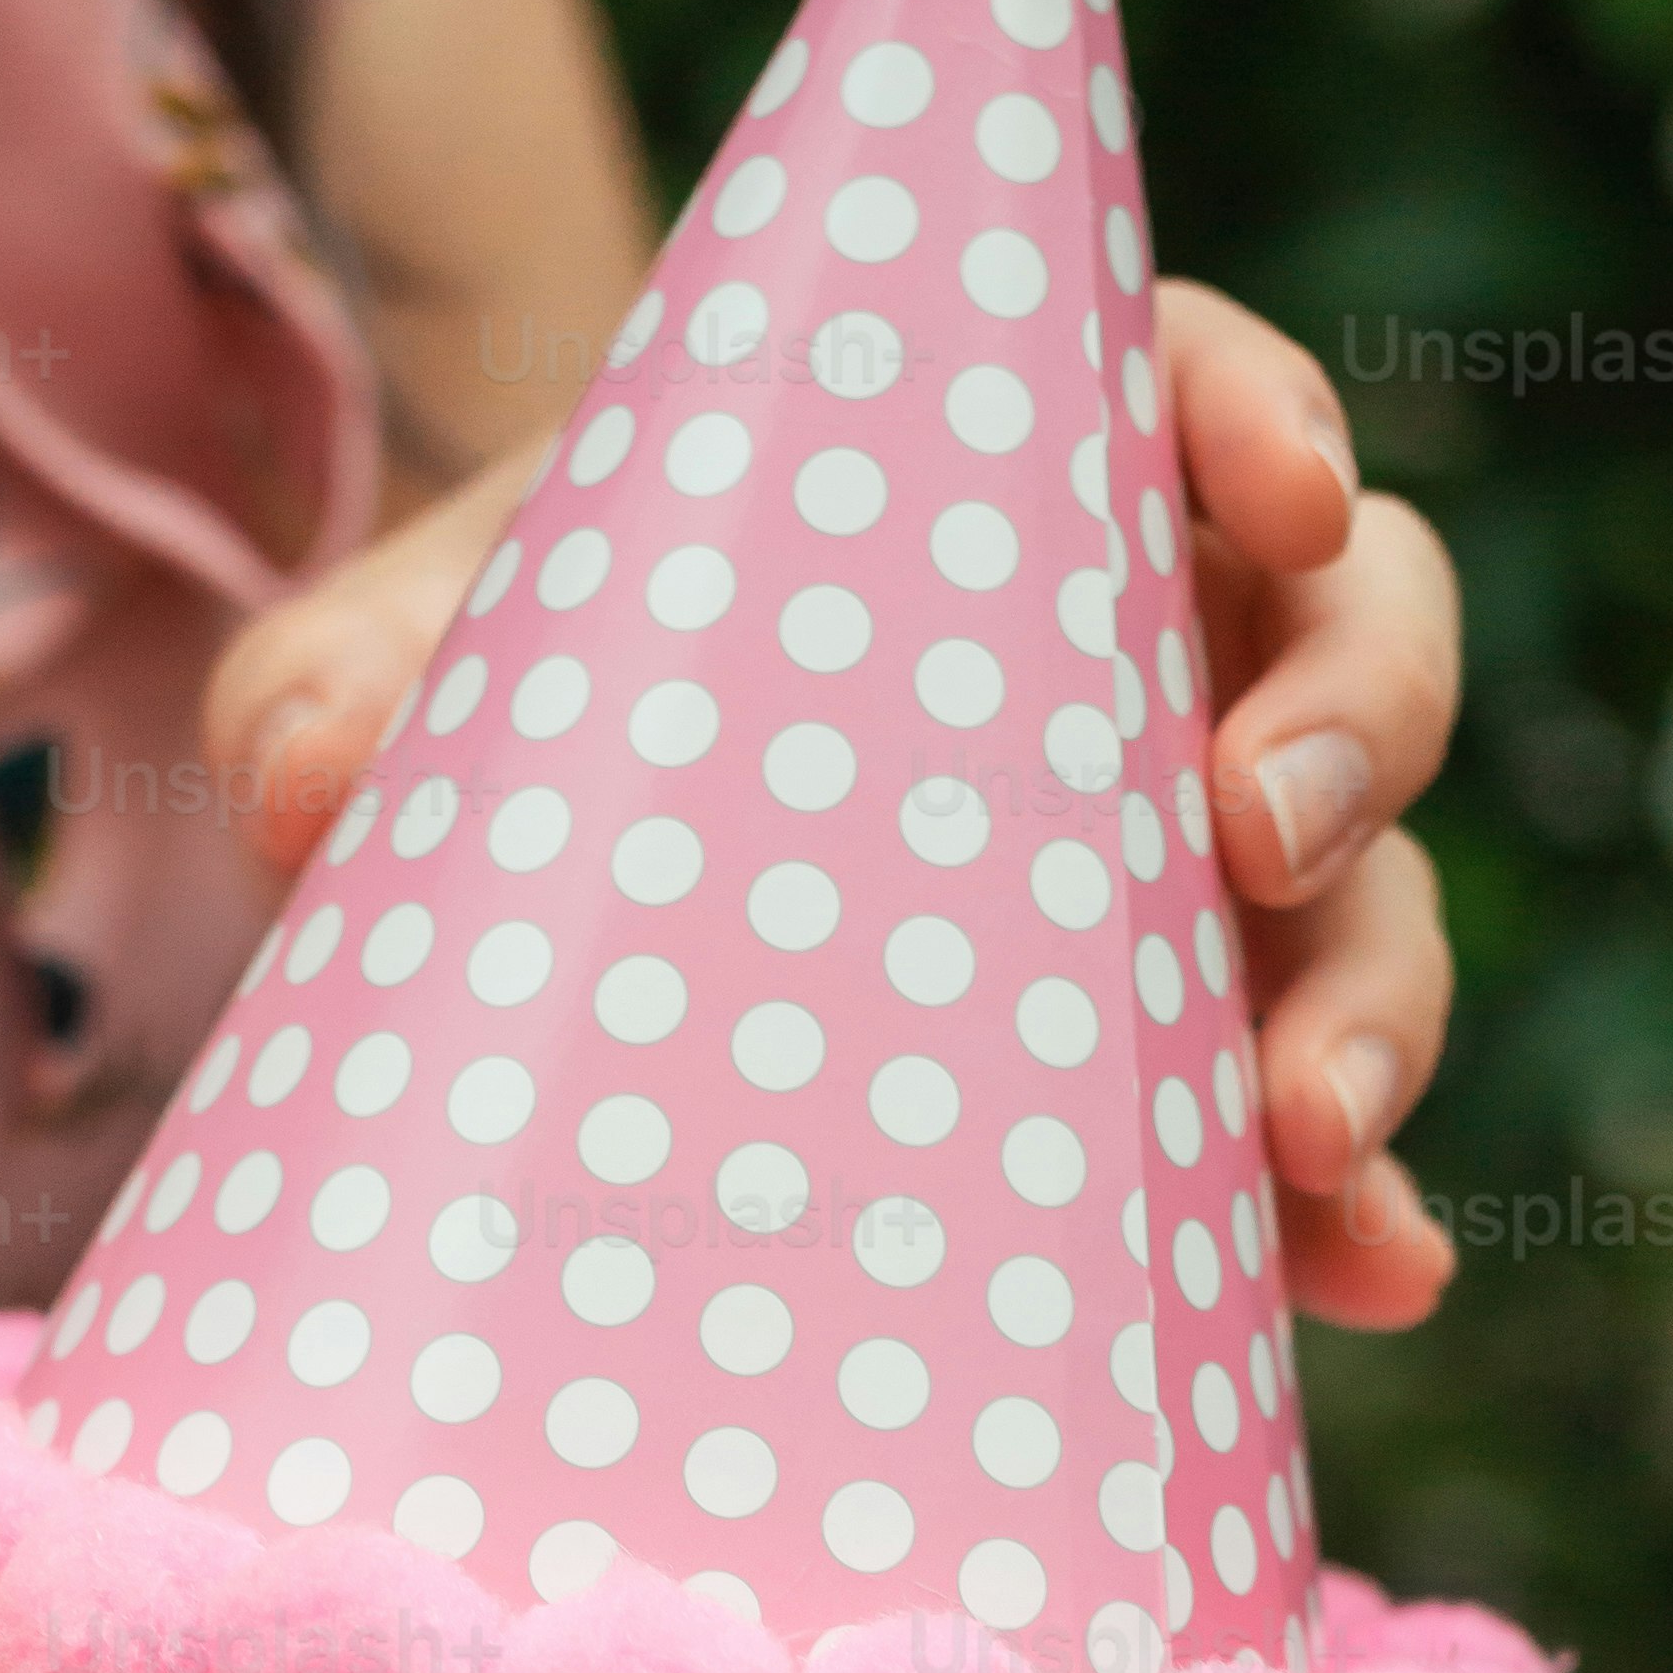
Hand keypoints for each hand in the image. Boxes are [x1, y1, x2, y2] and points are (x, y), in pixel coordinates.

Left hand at [200, 288, 1464, 1332]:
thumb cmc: (519, 689)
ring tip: (1302, 1130)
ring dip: (1373, 1005)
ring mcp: (1195, 883)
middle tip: (1253, 836)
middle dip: (1351, 727)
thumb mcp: (404, 665)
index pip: (1195, 389)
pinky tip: (1368, 1283)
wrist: (541, 877)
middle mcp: (1156, 657)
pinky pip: (1308, 1146)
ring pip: (1370, 903)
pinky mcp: (1180, 1083)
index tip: (1275, 482)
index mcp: (1016, 471)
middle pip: (1362, 636)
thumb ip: (340, 682)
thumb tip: (299, 787)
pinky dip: (1348, 1215)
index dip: (1267, 413)